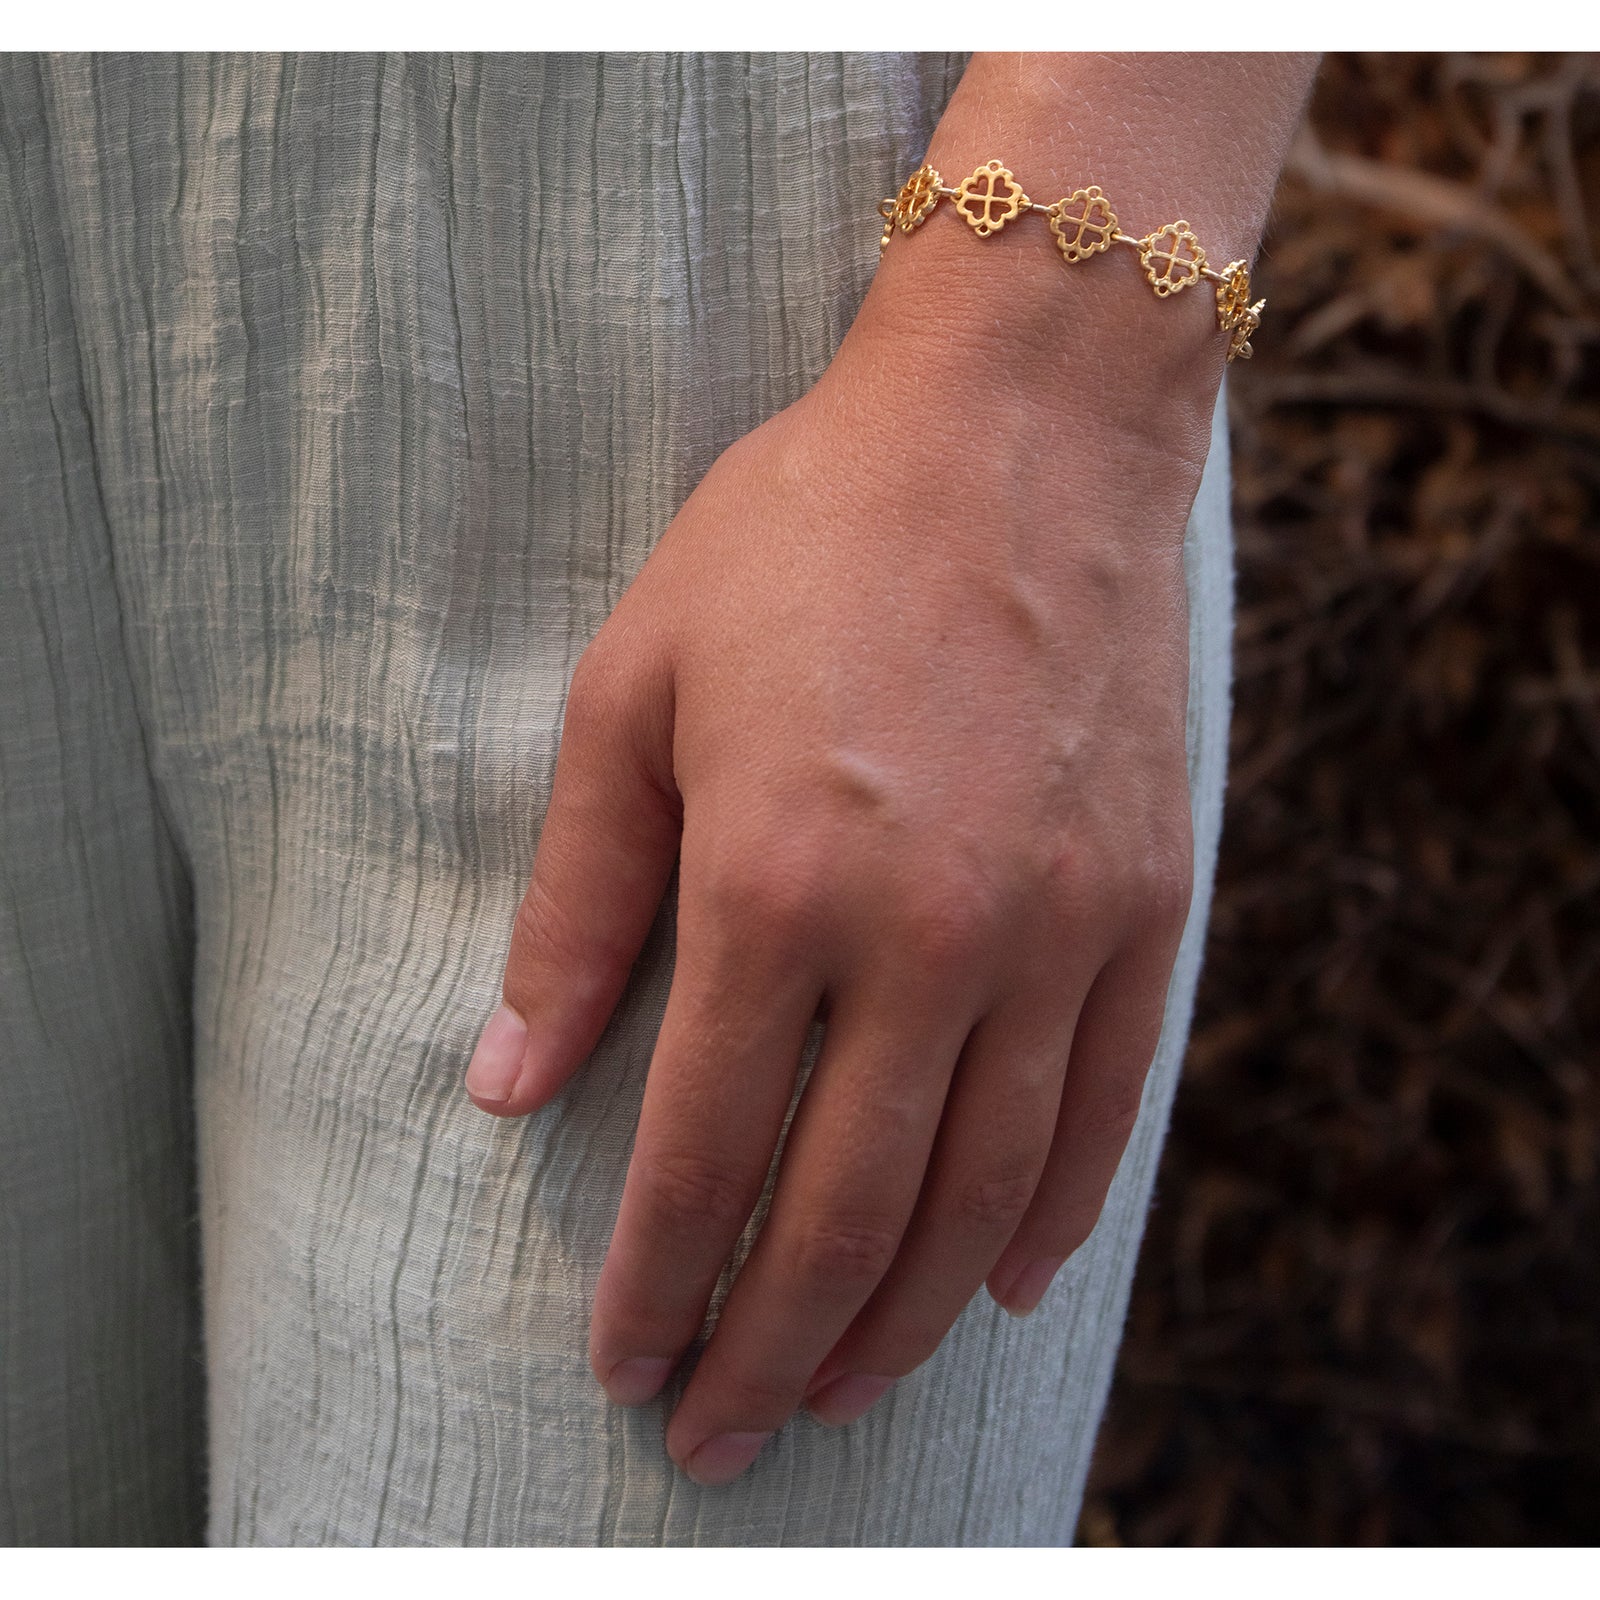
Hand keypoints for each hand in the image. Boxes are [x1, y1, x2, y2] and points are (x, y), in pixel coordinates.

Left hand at [463, 322, 1205, 1486]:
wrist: (1018, 427)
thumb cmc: (801, 538)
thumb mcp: (632, 691)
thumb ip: (574, 904)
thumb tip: (506, 1080)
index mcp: (777, 879)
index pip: (701, 1147)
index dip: (658, 1278)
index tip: (625, 1361)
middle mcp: (932, 933)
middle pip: (846, 1208)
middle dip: (770, 1345)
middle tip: (722, 1434)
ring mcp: (1058, 925)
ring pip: (983, 1190)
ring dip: (902, 1316)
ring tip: (839, 1386)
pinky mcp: (1145, 903)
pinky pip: (1105, 1105)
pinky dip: (1046, 1216)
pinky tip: (997, 1282)